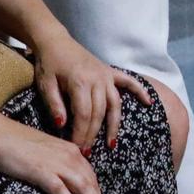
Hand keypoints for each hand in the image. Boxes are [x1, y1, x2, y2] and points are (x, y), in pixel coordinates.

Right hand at [0, 118, 108, 193]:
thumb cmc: (17, 142)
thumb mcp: (45, 151)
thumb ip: (57, 162)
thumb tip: (63, 177)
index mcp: (70, 149)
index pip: (90, 172)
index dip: (97, 189)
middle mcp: (69, 155)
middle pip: (91, 181)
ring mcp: (56, 164)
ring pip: (82, 186)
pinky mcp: (42, 172)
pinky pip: (61, 191)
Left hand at [32, 30, 155, 157]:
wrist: (55, 41)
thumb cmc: (48, 64)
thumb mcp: (45, 84)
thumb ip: (54, 105)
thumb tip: (61, 125)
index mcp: (80, 83)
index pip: (84, 115)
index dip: (81, 134)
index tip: (77, 149)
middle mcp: (97, 80)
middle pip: (99, 113)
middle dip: (94, 135)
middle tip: (88, 153)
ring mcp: (106, 76)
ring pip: (115, 104)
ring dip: (114, 125)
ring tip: (111, 144)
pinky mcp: (110, 72)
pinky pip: (128, 82)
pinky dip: (139, 91)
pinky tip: (148, 102)